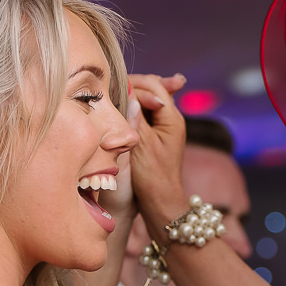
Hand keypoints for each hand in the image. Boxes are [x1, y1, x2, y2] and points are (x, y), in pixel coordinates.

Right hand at [127, 72, 189, 227]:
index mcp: (172, 118)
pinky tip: (122, 103)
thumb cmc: (152, 177)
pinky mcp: (156, 133)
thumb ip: (136, 117)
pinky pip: (145, 111)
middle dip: (135, 84)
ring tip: (116, 88)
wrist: (160, 201)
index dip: (134, 84)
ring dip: (134, 93)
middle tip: (113, 83)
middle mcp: (171, 118)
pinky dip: (134, 105)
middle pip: (153, 88)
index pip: (154, 86)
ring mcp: (164, 125)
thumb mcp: (142, 144)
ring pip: (148, 98)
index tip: (115, 89)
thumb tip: (128, 92)